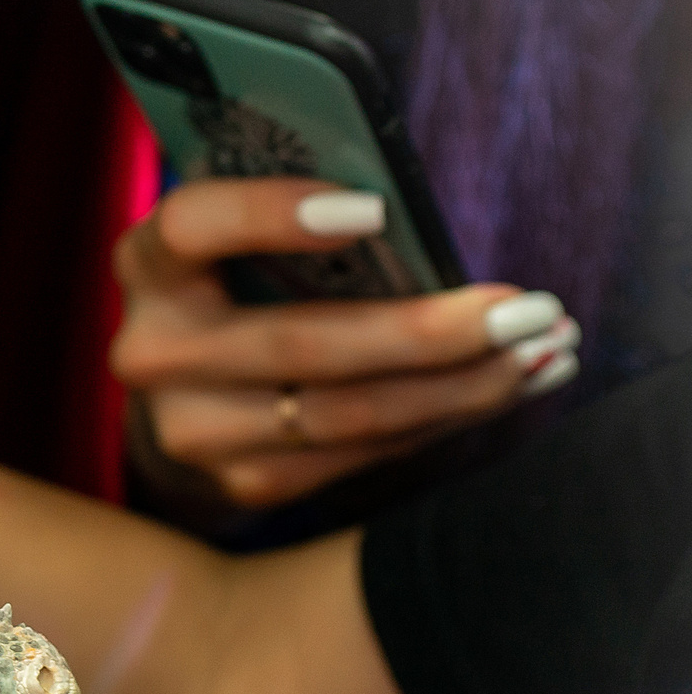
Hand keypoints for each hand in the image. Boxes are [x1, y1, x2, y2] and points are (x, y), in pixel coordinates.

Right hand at [109, 179, 577, 508]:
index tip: (372, 210)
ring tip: (542, 351)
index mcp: (150, 264)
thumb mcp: (247, 240)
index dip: (271, 215)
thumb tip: (420, 217)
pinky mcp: (239, 484)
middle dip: (428, 330)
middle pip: (299, 344)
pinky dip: (443, 422)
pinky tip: (506, 388)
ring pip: (344, 414)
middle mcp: (154, 352)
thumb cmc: (243, 286)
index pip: (191, 227)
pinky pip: (359, 457)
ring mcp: (190, 430)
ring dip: (460, 385)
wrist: (186, 401)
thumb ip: (302, 222)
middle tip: (529, 310)